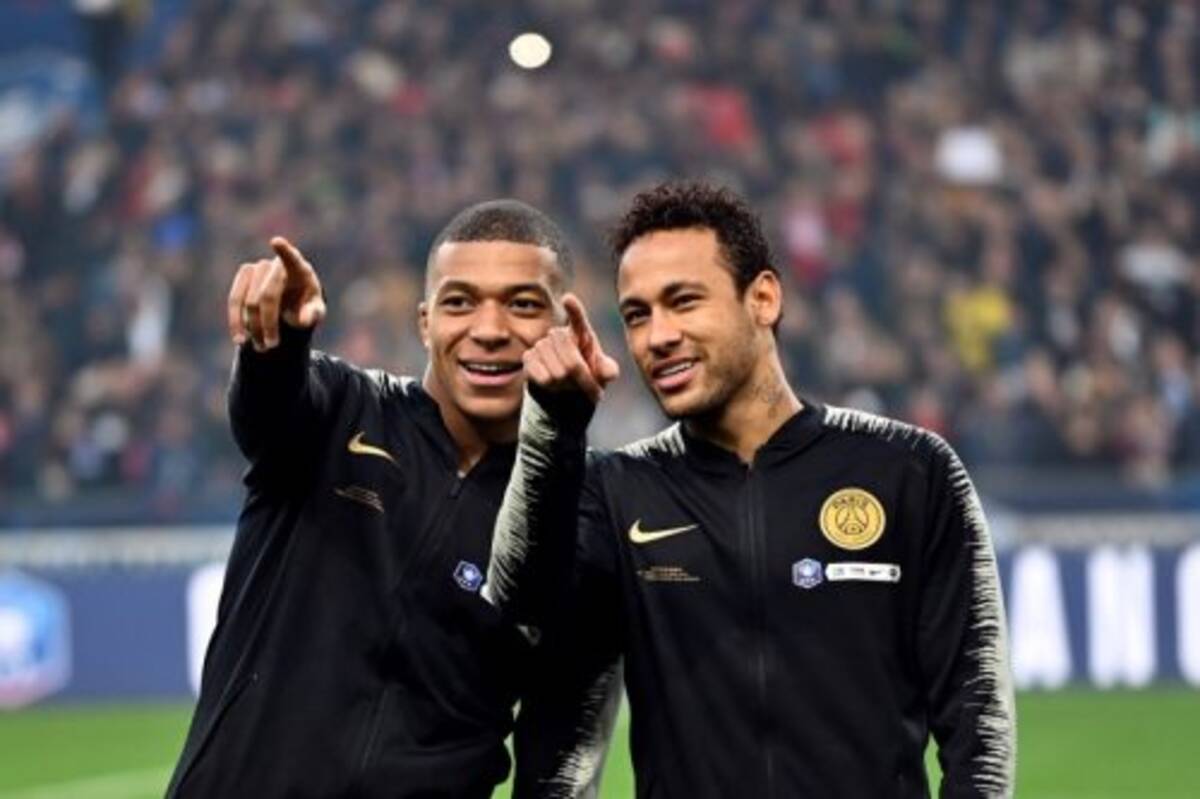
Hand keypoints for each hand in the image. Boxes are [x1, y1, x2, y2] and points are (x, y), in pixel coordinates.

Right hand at [227, 236, 326, 350]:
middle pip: (267, 296)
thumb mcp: (315, 312)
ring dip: (253, 328)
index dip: (285, 251)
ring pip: (248, 301)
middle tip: (272, 347)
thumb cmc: (306, 305)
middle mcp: (276, 265)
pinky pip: (234, 300)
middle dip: (268, 324)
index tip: (276, 242)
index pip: (292, 259)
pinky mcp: (243, 277)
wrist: (289, 303)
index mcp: (300, 270)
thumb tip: (304, 319)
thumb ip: (313, 314)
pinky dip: (236, 322)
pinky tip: (240, 340)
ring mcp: (257, 268)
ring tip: (261, 348)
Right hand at [522, 293, 619, 403]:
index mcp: (581, 332)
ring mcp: (542, 344)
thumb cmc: (588, 373)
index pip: (577, 318)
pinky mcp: (529, 357)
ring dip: (566, 385)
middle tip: (585, 385)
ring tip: (570, 384)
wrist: (565, 386)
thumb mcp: (603, 373)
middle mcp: (559, 334)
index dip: (573, 309)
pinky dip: (551, 388)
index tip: (567, 299)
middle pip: (571, 362)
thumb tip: (610, 373)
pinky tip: (553, 384)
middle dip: (581, 379)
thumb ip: (608, 370)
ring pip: (557, 373)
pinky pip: (542, 377)